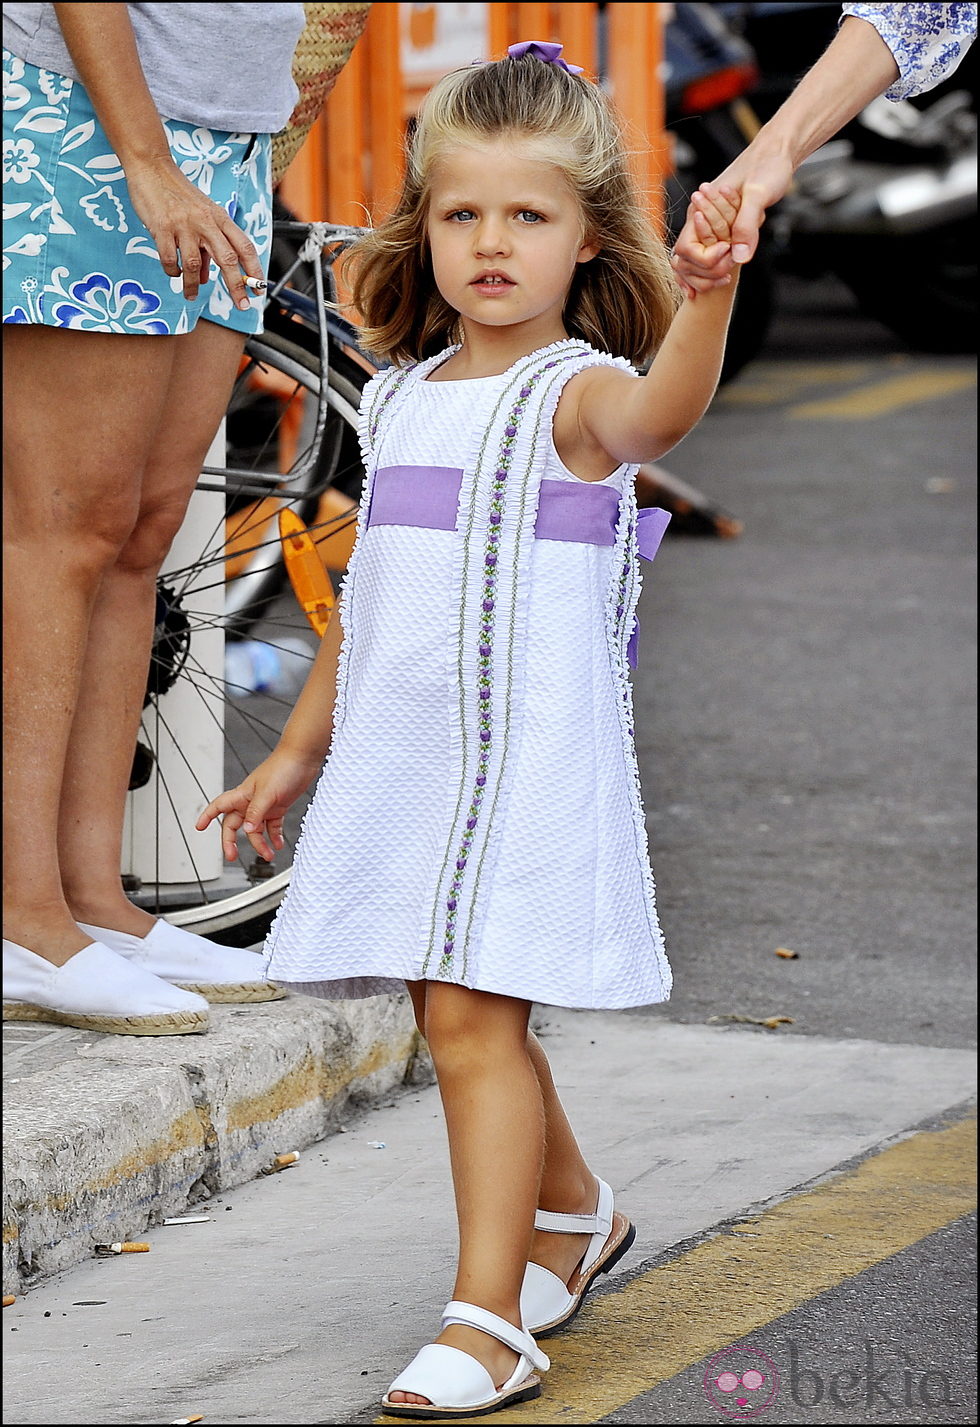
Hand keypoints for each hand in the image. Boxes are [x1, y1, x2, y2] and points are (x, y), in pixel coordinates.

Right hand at [124, 154, 263, 308]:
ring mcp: (184, 225)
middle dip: (236, 286)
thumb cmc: (178, 193)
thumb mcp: (200, 216)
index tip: (258, 290)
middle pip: (227, 259)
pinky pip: (169, 259)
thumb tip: (204, 277)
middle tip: (241, 305)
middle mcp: (205, 222)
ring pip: (193, 265)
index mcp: (220, 218)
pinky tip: (173, 272)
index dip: (254, 270)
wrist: (152, 167)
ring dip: (192, 285)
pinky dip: (172, 271)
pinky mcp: (162, 227)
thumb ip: (205, 247)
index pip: (244, 247)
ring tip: (190, 296)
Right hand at [195, 748, 321, 863]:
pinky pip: (272, 825)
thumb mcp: (267, 793)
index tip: (199, 827)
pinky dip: (274, 836)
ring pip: (255, 828)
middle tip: (232, 855)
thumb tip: (246, 830)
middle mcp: (250, 801)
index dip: (207, 816)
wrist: (303, 758)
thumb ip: (256, 813)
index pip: (218, 806)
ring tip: (267, 854)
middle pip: (234, 824)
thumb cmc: (283, 768)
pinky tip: (278, 844)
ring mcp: (264, 804)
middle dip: (231, 841)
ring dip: (259, 843)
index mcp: (242, 795)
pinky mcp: (278, 806)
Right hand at [671, 144, 794, 292]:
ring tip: (727, 278)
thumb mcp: (759, 194)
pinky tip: (721, 281)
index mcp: (700, 209)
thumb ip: (747, 224)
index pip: (685, 250)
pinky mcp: (719, 230)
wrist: (775, 153)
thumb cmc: (766, 167)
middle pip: (685, 262)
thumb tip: (740, 257)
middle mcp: (698, 221)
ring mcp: (707, 227)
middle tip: (730, 273)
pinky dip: (709, 273)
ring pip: (692, 264)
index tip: (728, 252)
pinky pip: (705, 258)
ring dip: (706, 277)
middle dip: (706, 273)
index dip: (705, 260)